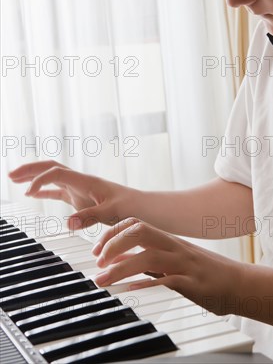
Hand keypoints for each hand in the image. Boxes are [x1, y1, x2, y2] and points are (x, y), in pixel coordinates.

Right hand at [8, 160, 131, 229]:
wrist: (140, 207)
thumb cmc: (129, 207)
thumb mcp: (111, 213)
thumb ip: (90, 217)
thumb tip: (67, 223)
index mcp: (86, 181)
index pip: (57, 173)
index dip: (41, 180)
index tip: (28, 193)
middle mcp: (80, 181)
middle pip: (51, 167)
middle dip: (30, 169)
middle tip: (11, 174)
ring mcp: (79, 188)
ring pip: (52, 177)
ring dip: (33, 176)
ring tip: (14, 179)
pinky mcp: (80, 197)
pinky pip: (57, 190)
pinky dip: (44, 190)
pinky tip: (32, 194)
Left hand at [92, 217, 244, 315]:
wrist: (240, 284)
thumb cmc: (207, 274)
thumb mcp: (174, 263)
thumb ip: (149, 261)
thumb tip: (120, 262)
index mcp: (169, 241)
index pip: (136, 225)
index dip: (112, 234)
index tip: (97, 251)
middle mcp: (175, 247)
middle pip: (140, 232)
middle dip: (113, 243)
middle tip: (98, 262)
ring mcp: (184, 264)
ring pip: (148, 257)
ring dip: (121, 268)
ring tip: (103, 281)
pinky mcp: (193, 283)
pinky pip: (167, 280)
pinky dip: (147, 284)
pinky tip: (131, 290)